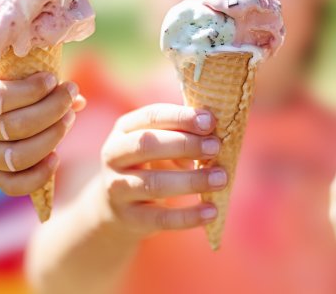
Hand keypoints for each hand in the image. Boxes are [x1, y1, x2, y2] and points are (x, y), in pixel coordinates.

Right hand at [0, 63, 84, 195]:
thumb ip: (31, 79)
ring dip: (51, 138)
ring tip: (69, 118)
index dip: (30, 90)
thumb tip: (77, 98)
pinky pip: (13, 186)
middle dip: (51, 110)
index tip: (52, 79)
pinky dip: (38, 176)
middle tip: (69, 94)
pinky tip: (55, 157)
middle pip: (14, 128)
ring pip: (17, 157)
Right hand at [98, 104, 225, 235]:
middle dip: (184, 144)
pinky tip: (211, 212)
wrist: (116, 208)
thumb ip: (182, 136)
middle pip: (146, 145)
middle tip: (215, 147)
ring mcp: (118, 187)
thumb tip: (214, 139)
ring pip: (153, 183)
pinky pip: (160, 218)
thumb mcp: (160, 145)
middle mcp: (114, 156)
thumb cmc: (149, 165)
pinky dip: (188, 216)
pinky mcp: (129, 217)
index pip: (151, 116)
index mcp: (124, 129)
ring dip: (191, 180)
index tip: (210, 121)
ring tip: (221, 179)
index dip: (181, 117)